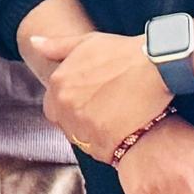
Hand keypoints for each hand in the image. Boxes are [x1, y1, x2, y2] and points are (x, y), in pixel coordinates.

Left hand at [42, 28, 173, 161]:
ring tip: (116, 119)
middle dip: (80, 120)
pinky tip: (123, 130)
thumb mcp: (88, 43)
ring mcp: (82, 127)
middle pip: (65, 124)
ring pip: (80, 139)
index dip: (71, 105)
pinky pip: (97, 151)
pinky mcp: (101, 144)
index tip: (90, 101)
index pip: (52, 106)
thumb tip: (34, 42)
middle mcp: (65, 106)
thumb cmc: (126, 54)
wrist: (158, 69)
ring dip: (93, 133)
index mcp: (58, 84)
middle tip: (105, 112)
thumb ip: (58, 46)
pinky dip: (107, 144)